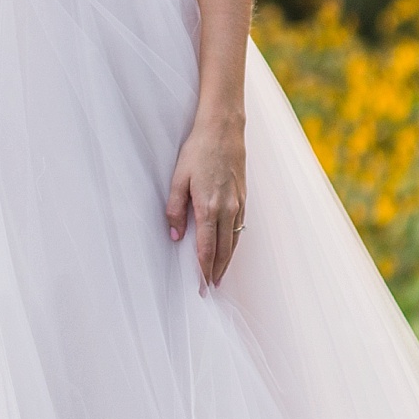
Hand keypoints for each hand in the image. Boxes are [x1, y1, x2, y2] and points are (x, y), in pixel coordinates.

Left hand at [167, 110, 245, 286]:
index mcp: (208, 207)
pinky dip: (234, 243)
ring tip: (220, 276)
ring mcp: (238, 204)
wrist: (224, 129)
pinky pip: (240, 228)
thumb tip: (174, 235)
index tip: (200, 286)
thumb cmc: (198, 150)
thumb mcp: (178, 178)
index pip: (206, 248)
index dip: (203, 269)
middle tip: (210, 289)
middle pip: (223, 250)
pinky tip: (230, 248)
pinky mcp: (244, 197)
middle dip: (216, 271)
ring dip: (227, 260)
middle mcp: (227, 209)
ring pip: (234, 241)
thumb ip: (175, 210)